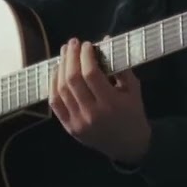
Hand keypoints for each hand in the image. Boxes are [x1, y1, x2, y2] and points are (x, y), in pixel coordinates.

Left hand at [49, 37, 151, 164]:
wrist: (129, 146)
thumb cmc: (133, 114)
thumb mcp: (133, 89)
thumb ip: (120, 65)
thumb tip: (105, 40)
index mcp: (111, 103)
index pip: (91, 74)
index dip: (86, 56)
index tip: (86, 44)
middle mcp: (92, 114)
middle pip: (73, 80)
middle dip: (70, 57)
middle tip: (72, 43)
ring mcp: (78, 122)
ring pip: (61, 90)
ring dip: (60, 68)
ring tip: (64, 54)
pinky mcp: (69, 128)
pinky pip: (55, 103)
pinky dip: (53, 85)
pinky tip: (57, 72)